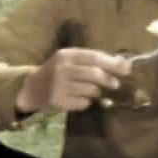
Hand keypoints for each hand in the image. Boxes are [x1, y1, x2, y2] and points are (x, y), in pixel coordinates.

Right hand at [16, 48, 130, 114]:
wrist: (32, 88)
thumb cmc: (57, 72)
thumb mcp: (70, 60)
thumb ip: (93, 60)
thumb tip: (122, 62)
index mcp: (66, 55)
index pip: (94, 57)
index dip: (112, 63)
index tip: (126, 69)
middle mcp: (62, 68)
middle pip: (94, 74)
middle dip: (108, 80)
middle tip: (115, 84)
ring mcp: (59, 86)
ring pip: (91, 90)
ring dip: (97, 92)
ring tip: (92, 91)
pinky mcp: (58, 101)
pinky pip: (83, 103)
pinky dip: (86, 102)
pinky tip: (79, 99)